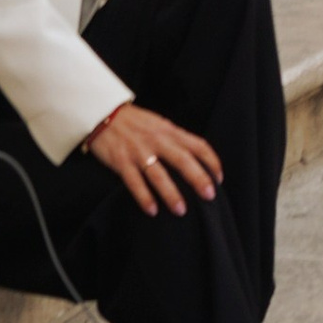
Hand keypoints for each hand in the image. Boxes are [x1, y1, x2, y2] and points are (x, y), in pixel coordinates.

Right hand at [85, 100, 220, 216]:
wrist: (102, 113)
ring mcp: (138, 151)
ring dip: (171, 193)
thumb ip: (176, 140)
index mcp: (169, 131)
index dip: (212, 161)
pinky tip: (152, 210)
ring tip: (181, 210)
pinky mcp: (121, 161)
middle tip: (209, 196)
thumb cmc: (134, 122)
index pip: (198, 145)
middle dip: (198, 178)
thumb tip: (196, 160)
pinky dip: (144, 197)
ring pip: (158, 174)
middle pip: (182, 160)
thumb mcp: (159, 125)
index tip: (219, 178)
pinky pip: (134, 182)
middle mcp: (156, 140)